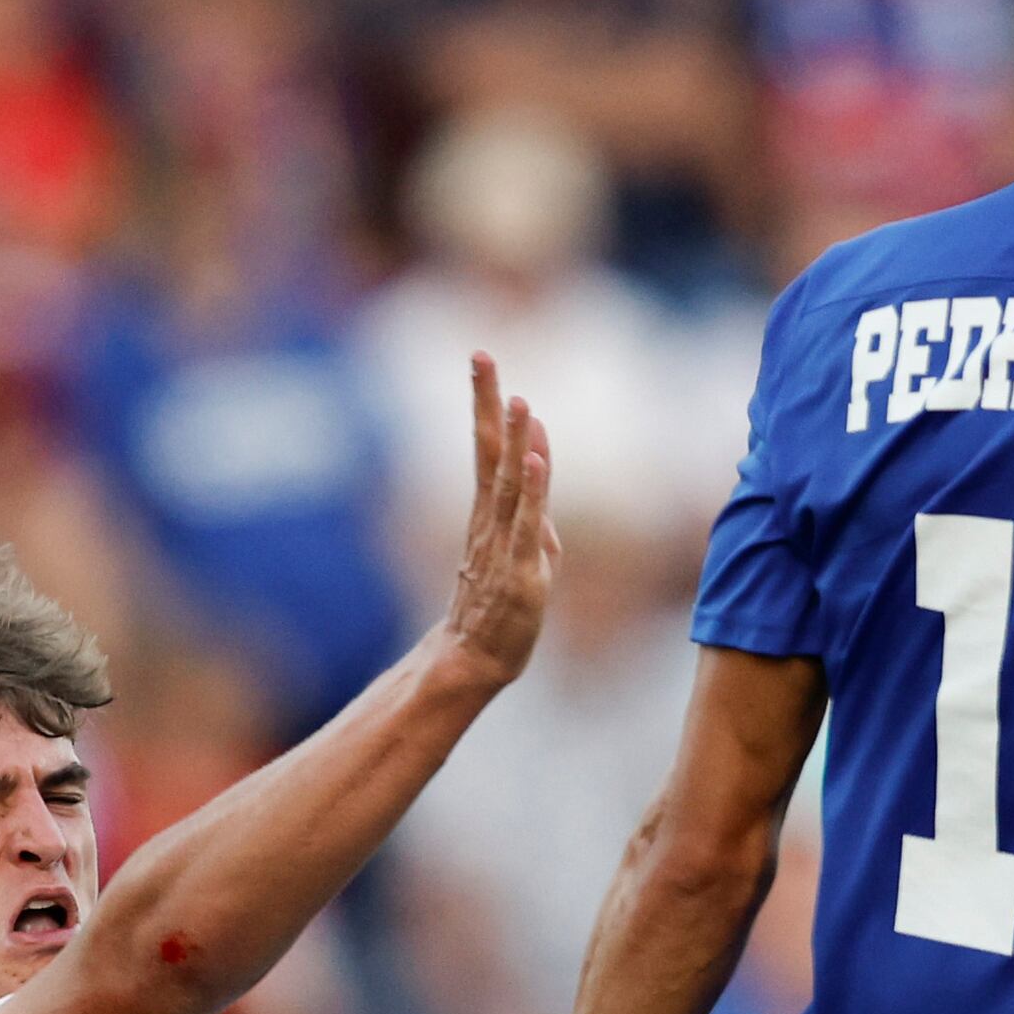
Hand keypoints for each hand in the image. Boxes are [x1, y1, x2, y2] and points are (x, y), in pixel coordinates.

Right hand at [443, 352, 557, 689]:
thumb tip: (539, 451)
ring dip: (516, 440)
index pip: (488, 445)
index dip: (487, 401)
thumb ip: (533, 497)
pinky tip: (533, 459)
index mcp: (489, 510)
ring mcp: (502, 545)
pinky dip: (532, 490)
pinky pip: (525, 525)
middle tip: (481, 356)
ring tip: (520, 399)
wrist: (474, 657)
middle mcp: (490, 519)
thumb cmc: (499, 601)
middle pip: (488, 450)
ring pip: (509, 483)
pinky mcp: (520, 572)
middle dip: (486, 402)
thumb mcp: (525, 540)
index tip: (482, 358)